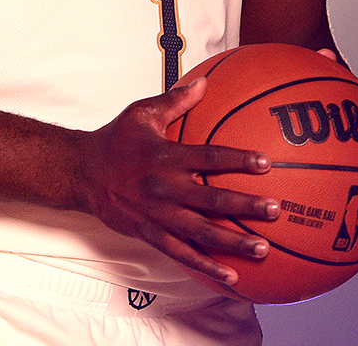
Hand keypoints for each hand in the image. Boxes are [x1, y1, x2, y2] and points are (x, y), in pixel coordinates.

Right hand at [72, 79, 279, 287]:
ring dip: (233, 242)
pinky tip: (230, 276)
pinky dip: (205, 266)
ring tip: (263, 248)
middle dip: (245, 206)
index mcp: (166, 156)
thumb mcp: (142, 112)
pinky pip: (181, 253)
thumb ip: (176, 100)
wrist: (82, 172)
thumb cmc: (115, 139)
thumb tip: (205, 80)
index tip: (265, 163)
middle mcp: (164, 188)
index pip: (208, 157)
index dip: (237, 160)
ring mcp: (158, 215)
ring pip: (201, 233)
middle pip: (211, 200)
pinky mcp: (150, 234)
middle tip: (275, 210)